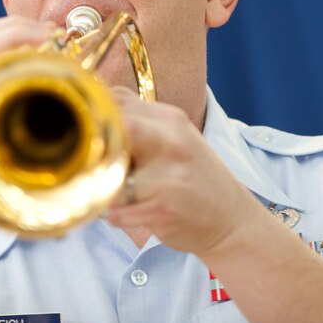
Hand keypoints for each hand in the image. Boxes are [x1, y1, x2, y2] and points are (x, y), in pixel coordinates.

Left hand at [106, 87, 266, 256]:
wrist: (233, 222)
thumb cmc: (196, 179)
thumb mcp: (177, 139)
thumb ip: (143, 122)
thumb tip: (96, 107)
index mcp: (171, 120)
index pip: (119, 100)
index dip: (97, 117)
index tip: (89, 134)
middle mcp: (171, 141)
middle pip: (117, 127)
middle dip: (101, 146)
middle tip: (100, 164)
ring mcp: (168, 174)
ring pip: (109, 175)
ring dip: (106, 189)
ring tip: (122, 195)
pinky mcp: (163, 207)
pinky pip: (116, 211)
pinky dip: (115, 215)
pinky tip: (132, 213)